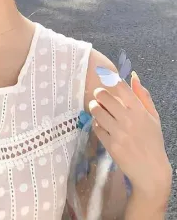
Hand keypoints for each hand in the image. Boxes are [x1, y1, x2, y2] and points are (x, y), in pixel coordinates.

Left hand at [89, 71, 171, 204]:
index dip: (109, 79)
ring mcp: (118, 132)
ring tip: (97, 109)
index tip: (104, 78)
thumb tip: (133, 75)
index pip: (120, 87)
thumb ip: (143, 95)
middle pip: (103, 96)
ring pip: (96, 110)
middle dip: (98, 94)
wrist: (151, 171)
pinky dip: (96, 124)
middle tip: (99, 97)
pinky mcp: (110, 144)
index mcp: (140, 111)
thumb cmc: (152, 140)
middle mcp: (128, 119)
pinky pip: (95, 127)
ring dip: (94, 107)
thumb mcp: (153, 116)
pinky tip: (101, 125)